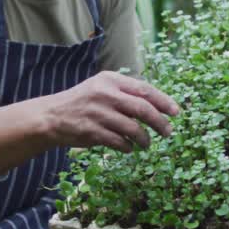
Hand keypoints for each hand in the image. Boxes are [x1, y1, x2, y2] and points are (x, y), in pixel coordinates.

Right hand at [36, 71, 179, 153]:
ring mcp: (98, 113)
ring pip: (133, 129)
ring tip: (147, 144)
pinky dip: (128, 147)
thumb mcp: (102, 88)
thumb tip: (158, 105)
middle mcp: (106, 94)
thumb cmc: (83, 102)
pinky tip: (129, 148)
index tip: (176, 112)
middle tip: (168, 132)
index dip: (164, 102)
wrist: (52, 116)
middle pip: (143, 109)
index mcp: (111, 80)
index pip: (144, 89)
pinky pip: (119, 142)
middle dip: (160, 123)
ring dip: (145, 139)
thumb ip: (125, 92)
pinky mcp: (92, 131)